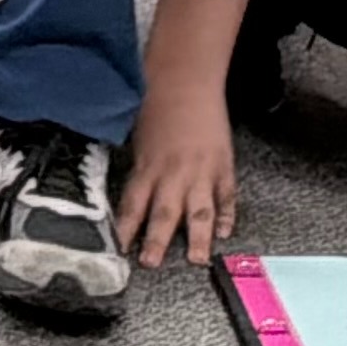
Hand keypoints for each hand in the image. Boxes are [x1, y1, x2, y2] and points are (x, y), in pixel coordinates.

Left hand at [115, 76, 236, 265]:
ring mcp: (201, 173)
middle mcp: (173, 174)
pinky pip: (226, 199)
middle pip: (164, 214)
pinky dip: (227, 217)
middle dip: (157, 242)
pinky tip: (225, 233)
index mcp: (148, 165)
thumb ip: (140, 166)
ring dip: (197, 239)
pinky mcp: (224, 168)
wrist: (186, 81)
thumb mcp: (138, 135)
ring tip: (197, 260)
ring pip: (198, 213)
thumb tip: (133, 193)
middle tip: (151, 264)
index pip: (133, 204)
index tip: (120, 249)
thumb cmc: (156, 103)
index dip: (125, 227)